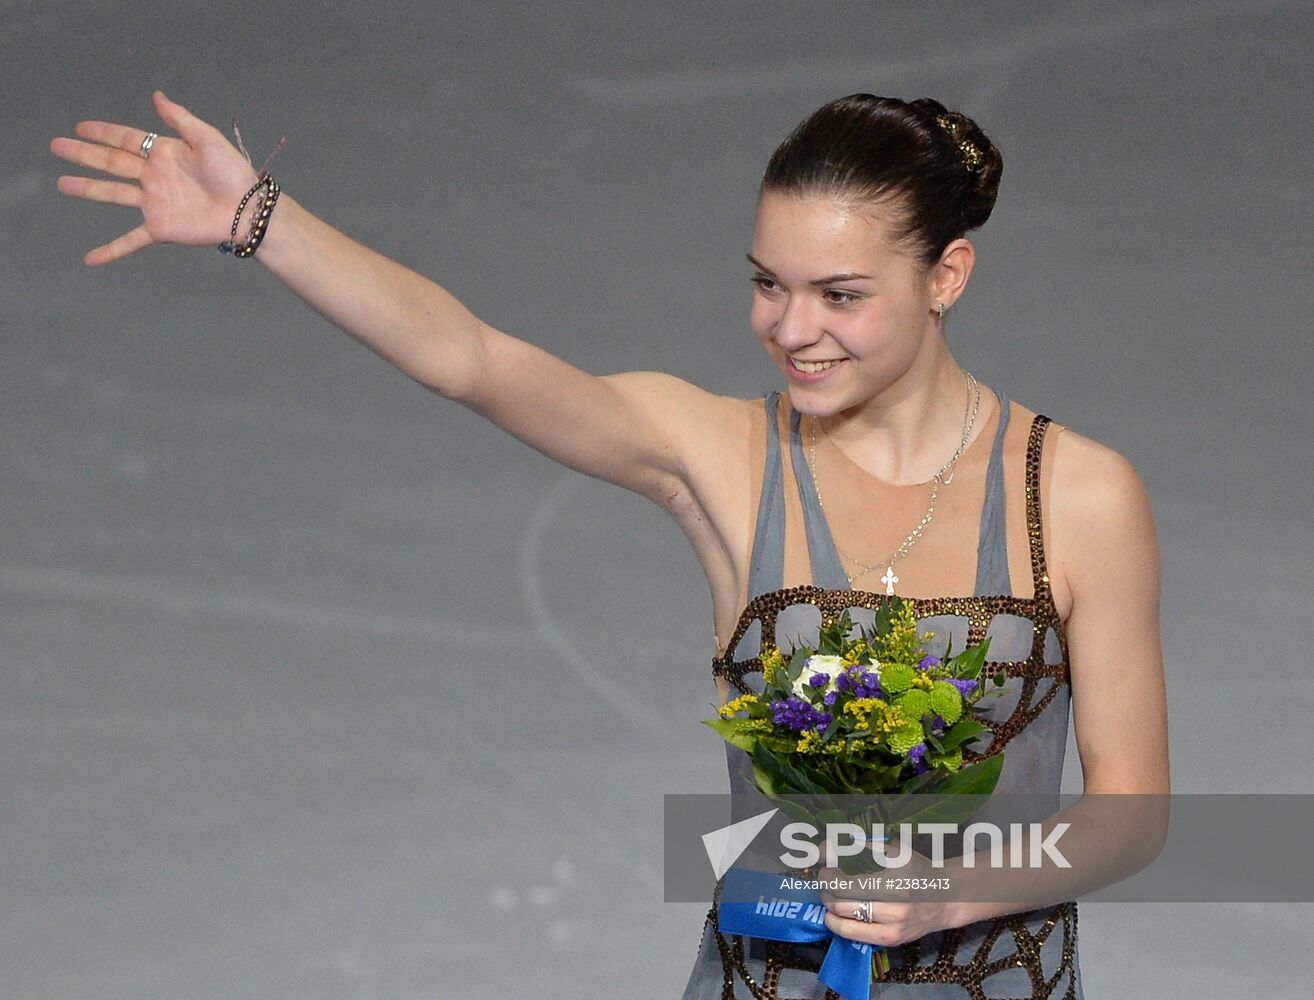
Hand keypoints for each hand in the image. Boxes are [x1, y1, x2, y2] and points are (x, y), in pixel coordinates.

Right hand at [50, 90, 259, 265]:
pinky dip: (111, 250)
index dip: (103, 132)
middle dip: (84, 154)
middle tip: (56, 146)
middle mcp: (154, 177)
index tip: (79, 127)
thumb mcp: (207, 139)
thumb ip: (180, 119)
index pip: (126, 139)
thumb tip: (157, 96)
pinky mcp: (160, 228)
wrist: (248, 210)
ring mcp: (154, 203)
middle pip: (111, 162)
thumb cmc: (233, 173)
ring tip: (62, 184)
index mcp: (164, 154)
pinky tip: (91, 258)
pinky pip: (130, 240)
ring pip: (112, 194)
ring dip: (87, 189)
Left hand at [818, 848, 961, 948]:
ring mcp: (894, 923)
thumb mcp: (893, 850)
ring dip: (829, 904)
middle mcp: (896, 899)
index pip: (846, 875)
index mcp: (896, 870)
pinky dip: (836, 922)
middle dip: (826, 886)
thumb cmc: (915, 869)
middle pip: (839, 896)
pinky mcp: (891, 939)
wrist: (946, 899)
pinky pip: (851, 934)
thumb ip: (859, 847)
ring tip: (833, 895)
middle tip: (828, 880)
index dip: (828, 870)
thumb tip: (823, 849)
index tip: (825, 865)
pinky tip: (836, 914)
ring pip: (841, 915)